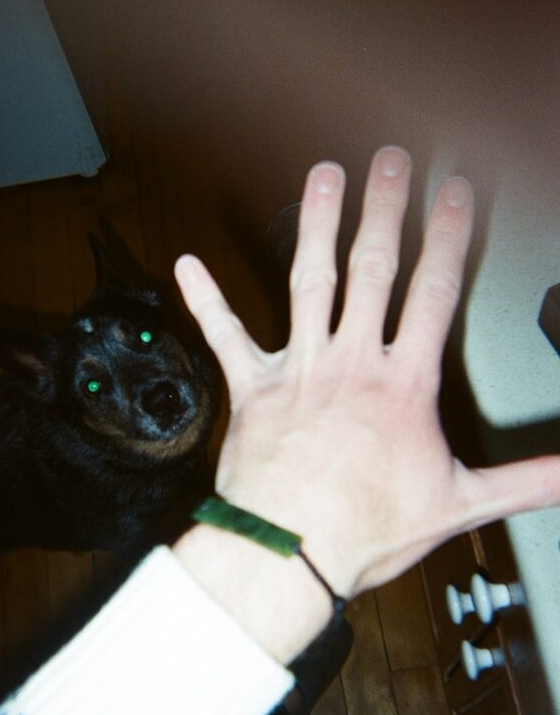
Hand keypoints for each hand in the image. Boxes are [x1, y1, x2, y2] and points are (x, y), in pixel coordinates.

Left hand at [175, 147, 559, 600]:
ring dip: (315, 224)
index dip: (448, 235)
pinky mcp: (252, 390)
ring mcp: (298, 370)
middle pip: (372, 270)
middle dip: (384, 209)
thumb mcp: (459, 504)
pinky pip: (224, 336)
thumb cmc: (365, 530)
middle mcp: (349, 364)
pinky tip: (187, 264)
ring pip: (307, 281)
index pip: (434, 293)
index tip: (455, 191)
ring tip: (322, 176)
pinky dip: (206, 299)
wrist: (290, 555)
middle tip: (388, 160)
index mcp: (401, 385)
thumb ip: (527, 480)